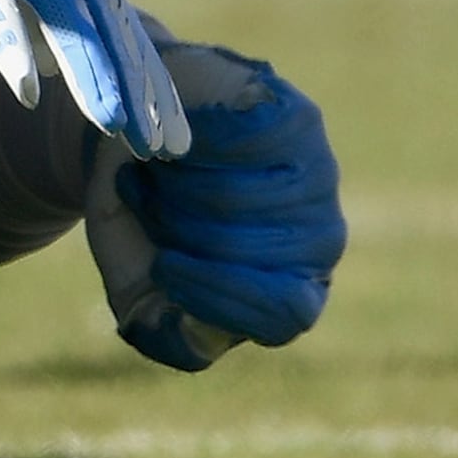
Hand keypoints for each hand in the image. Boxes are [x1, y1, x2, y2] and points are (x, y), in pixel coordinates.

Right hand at [82, 41, 343, 369]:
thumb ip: (166, 331)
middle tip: (146, 196)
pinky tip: (182, 128)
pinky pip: (244, 139)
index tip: (163, 267)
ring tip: (159, 161)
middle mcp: (319, 240)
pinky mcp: (299, 120)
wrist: (140, 134)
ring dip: (176, 179)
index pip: (284, 313)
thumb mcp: (138, 285)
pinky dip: (192, 135)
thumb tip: (197, 336)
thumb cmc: (145, 220)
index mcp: (289, 293)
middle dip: (172, 222)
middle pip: (242, 246)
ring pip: (238, 195)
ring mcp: (317, 177)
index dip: (218, 295)